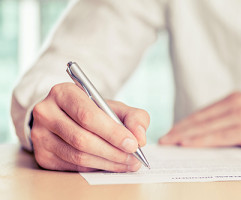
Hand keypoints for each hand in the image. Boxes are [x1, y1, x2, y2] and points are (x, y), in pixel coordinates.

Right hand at [31, 83, 149, 171]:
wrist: (67, 116)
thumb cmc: (94, 111)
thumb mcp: (114, 107)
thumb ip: (134, 117)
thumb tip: (140, 138)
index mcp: (63, 93)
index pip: (88, 116)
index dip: (112, 132)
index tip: (133, 144)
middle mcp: (46, 112)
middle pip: (82, 139)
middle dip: (113, 151)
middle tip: (134, 158)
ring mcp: (41, 136)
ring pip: (78, 156)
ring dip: (108, 163)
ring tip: (128, 163)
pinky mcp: (42, 155)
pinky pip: (74, 167)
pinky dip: (97, 168)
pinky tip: (111, 165)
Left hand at [159, 92, 240, 148]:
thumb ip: (230, 122)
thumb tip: (210, 135)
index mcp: (233, 100)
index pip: (201, 114)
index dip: (184, 123)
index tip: (171, 131)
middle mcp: (233, 104)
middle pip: (198, 119)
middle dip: (179, 130)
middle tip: (163, 139)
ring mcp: (240, 114)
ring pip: (204, 127)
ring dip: (184, 135)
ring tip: (169, 142)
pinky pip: (219, 136)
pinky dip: (201, 140)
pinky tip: (188, 144)